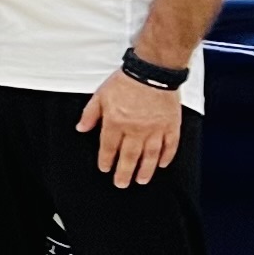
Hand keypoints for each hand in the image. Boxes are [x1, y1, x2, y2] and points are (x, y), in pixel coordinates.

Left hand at [83, 70, 184, 187]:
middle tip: (122, 184)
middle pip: (129, 157)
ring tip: (141, 180)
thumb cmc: (126, 81)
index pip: (109, 148)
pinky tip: (162, 164)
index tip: (105, 169)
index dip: (106, 161)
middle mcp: (136, 129)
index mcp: (116, 122)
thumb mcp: (100, 95)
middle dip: (124, 172)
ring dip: (146, 170)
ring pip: (150, 155)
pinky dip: (167, 156)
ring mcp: (156, 129)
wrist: (153, 70)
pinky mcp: (172, 125)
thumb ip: (90, 114)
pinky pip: (170, 145)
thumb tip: (81, 129)